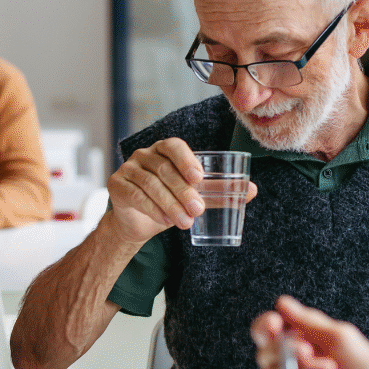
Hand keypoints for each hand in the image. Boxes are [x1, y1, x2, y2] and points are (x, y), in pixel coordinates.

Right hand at [106, 138, 256, 243]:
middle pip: (164, 169)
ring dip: (169, 204)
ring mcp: (128, 169)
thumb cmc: (168, 202)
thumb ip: (218, 192)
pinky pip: (134, 195)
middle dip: (182, 191)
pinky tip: (165, 220)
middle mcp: (144, 155)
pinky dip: (151, 209)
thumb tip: (252, 190)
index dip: (186, 159)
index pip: (174, 146)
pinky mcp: (116, 185)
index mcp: (164, 150)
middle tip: (198, 210)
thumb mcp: (194, 196)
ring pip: (150, 184)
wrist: (138, 222)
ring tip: (185, 222)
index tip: (199, 178)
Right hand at [250, 295, 368, 368]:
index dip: (265, 325)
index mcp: (300, 343)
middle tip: (308, 351)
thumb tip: (283, 303)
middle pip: (266, 351)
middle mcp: (290, 364)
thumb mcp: (338, 336)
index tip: (274, 324)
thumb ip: (307, 319)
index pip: (268, 331)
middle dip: (287, 348)